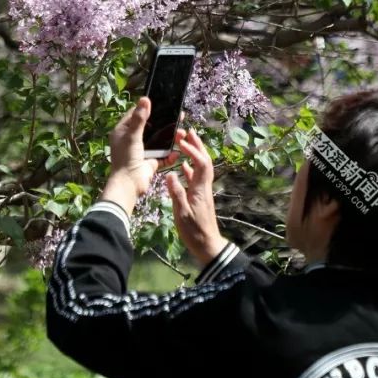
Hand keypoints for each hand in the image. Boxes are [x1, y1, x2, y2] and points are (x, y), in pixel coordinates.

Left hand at [104, 97, 172, 212]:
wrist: (129, 185)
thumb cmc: (127, 158)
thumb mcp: (132, 136)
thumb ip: (140, 118)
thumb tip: (145, 99)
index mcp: (123, 132)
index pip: (135, 115)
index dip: (146, 108)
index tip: (161, 103)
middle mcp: (132, 140)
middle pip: (150, 127)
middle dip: (163, 123)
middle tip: (178, 116)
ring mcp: (142, 151)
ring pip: (158, 140)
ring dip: (170, 137)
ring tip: (181, 133)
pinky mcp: (150, 162)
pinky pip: (162, 155)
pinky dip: (170, 154)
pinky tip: (178, 150)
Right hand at [165, 127, 228, 266]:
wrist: (207, 245)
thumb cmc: (194, 231)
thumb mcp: (182, 213)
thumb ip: (176, 193)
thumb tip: (170, 174)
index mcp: (201, 189)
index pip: (201, 163)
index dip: (193, 150)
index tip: (181, 141)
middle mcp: (204, 186)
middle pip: (205, 160)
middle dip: (197, 145)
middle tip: (187, 131)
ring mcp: (203, 191)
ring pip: (201, 167)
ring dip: (194, 153)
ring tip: (184, 142)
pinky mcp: (200, 197)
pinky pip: (196, 177)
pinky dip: (190, 167)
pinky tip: (183, 165)